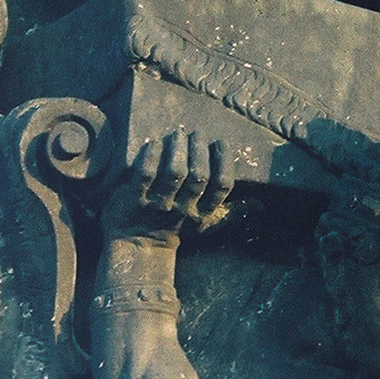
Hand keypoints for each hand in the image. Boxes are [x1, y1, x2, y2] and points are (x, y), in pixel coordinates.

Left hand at [101, 132, 234, 244]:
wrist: (138, 245)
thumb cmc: (170, 224)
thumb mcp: (197, 220)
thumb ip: (213, 202)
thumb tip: (243, 190)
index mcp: (202, 214)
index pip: (221, 187)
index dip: (224, 161)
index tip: (220, 141)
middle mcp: (183, 210)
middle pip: (199, 176)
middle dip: (199, 150)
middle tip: (196, 133)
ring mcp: (160, 206)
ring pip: (175, 173)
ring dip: (178, 148)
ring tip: (177, 134)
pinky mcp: (136, 201)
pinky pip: (145, 175)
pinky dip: (151, 157)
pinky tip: (154, 144)